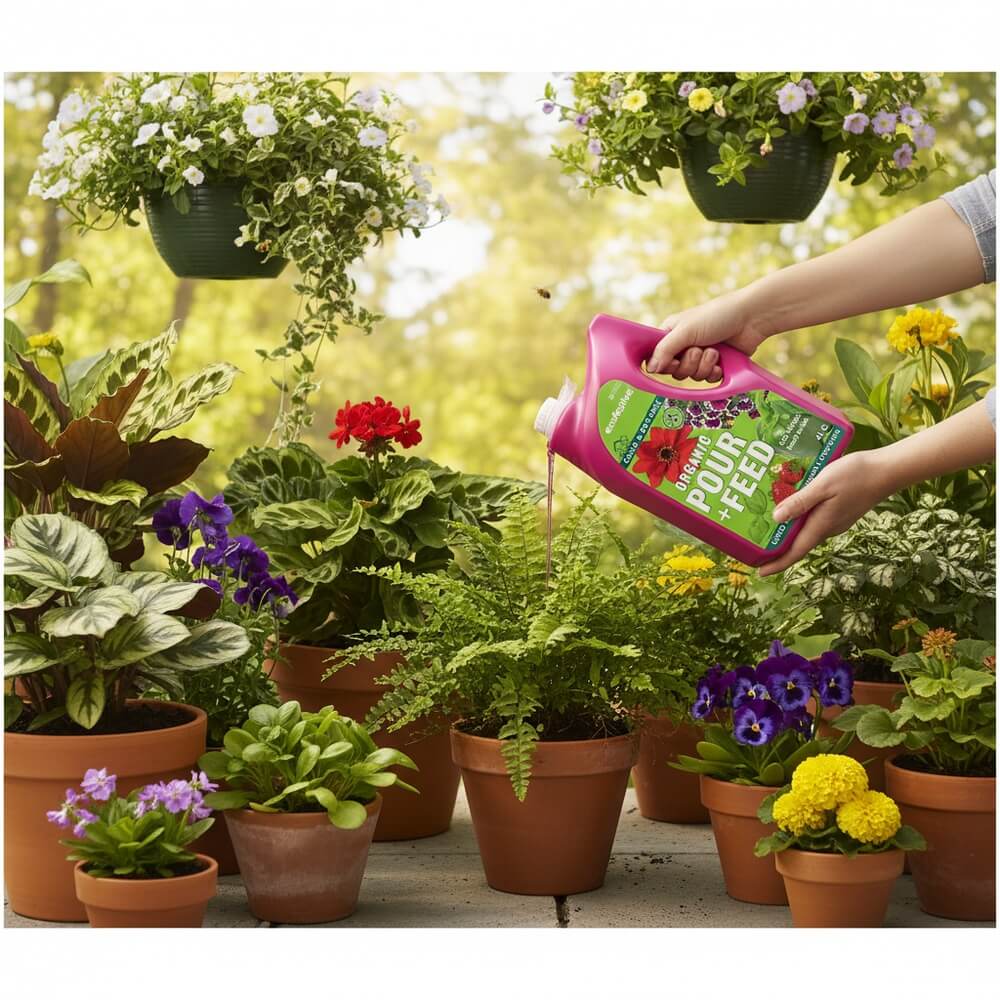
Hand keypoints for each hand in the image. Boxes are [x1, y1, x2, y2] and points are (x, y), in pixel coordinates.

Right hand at [648, 290, 769, 381]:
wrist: (751, 319)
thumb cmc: (716, 316)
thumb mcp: (685, 330)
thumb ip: (665, 350)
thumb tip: (650, 369)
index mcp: (671, 334)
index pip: (656, 357)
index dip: (663, 364)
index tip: (672, 361)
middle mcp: (683, 346)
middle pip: (674, 371)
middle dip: (688, 364)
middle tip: (698, 350)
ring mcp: (700, 356)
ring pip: (691, 377)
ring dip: (703, 366)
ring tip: (714, 351)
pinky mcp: (715, 365)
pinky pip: (707, 379)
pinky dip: (714, 372)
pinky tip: (721, 362)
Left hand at [758, 451, 890, 576]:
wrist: (887, 470)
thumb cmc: (855, 475)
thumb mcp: (823, 485)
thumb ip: (800, 502)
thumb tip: (776, 519)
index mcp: (821, 525)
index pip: (795, 551)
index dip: (777, 563)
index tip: (760, 572)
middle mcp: (827, 528)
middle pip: (798, 544)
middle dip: (777, 548)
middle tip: (754, 547)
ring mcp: (835, 521)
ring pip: (805, 531)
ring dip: (787, 532)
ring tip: (765, 526)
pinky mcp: (839, 512)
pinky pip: (813, 520)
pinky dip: (799, 518)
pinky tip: (790, 506)